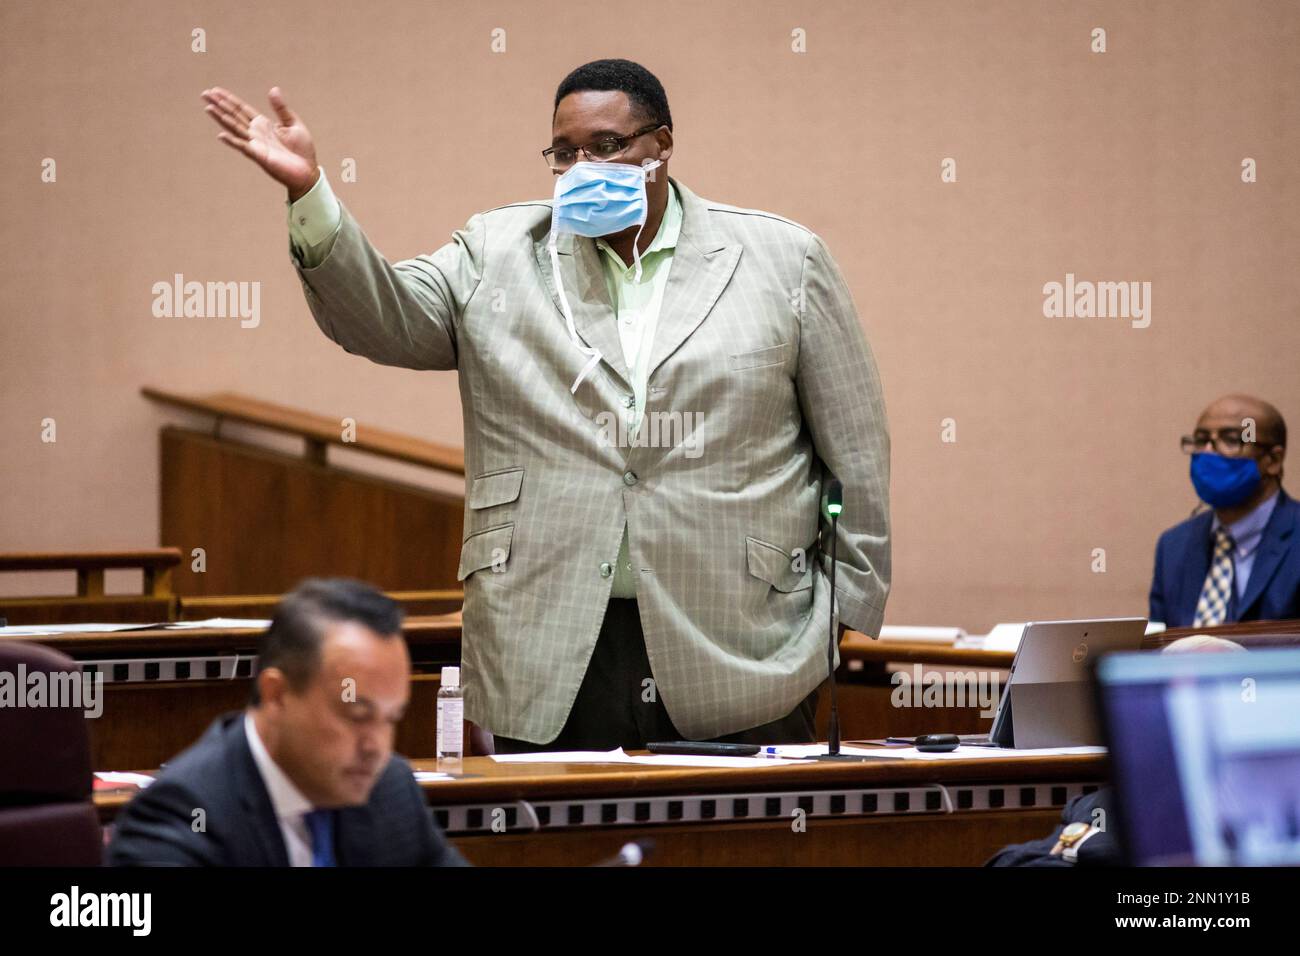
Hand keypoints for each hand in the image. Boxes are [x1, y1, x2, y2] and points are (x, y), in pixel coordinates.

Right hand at [201, 86, 319, 199]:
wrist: (308, 171)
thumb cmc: (302, 150)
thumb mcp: (293, 124)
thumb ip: (281, 108)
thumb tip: (273, 89)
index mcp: (263, 124)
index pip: (242, 109)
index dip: (229, 99)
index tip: (215, 90)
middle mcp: (256, 133)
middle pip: (234, 116)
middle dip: (220, 105)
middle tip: (205, 93)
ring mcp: (256, 145)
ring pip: (235, 128)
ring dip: (222, 118)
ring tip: (209, 108)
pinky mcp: (260, 156)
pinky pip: (244, 147)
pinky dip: (233, 141)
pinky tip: (221, 135)